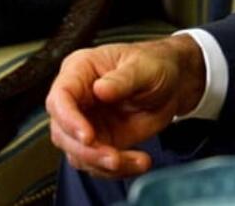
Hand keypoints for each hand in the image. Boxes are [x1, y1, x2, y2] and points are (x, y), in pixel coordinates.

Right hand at [46, 35, 205, 179]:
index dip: (68, 119)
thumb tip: (101, 89)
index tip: (87, 136)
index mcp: (81, 70)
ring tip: (135, 161)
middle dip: (87, 151)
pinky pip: (97, 164)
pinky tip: (138, 162)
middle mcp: (78, 97)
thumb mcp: (144, 67)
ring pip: (78, 153)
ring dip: (103, 164)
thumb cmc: (155, 64)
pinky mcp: (100, 141)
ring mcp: (87, 121)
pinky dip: (116, 170)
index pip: (60, 97)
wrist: (174, 83)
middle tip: (114, 158)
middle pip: (62, 132)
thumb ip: (123, 79)